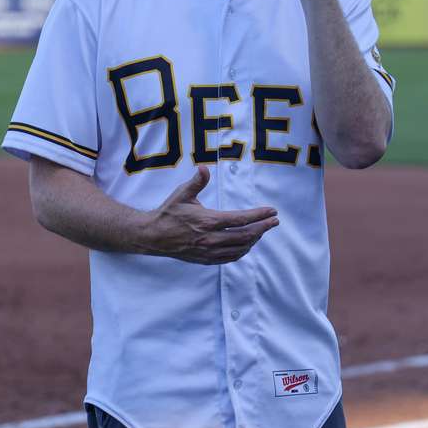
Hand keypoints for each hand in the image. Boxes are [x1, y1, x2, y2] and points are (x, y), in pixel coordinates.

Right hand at [141, 167, 279, 264]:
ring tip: (262, 230)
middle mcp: (211, 238)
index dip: (259, 216)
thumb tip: (204, 168)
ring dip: (254, 240)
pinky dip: (242, 251)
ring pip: (240, 248)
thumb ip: (197, 182)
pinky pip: (230, 258)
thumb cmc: (168, 213)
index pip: (241, 219)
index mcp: (208, 221)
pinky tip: (247, 244)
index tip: (272, 211)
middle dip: (263, 228)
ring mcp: (209, 251)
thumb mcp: (181, 194)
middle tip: (274, 221)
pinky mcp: (206, 259)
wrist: (153, 236)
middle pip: (246, 236)